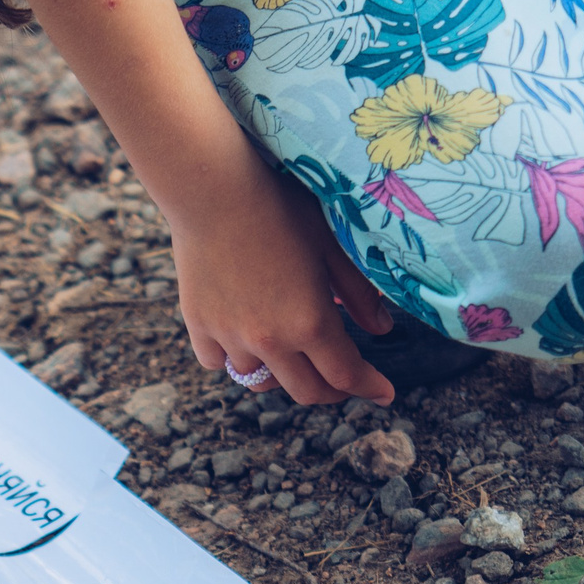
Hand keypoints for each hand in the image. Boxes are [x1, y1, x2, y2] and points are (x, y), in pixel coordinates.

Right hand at [170, 153, 395, 407]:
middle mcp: (270, 340)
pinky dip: (233, 359)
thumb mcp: (331, 245)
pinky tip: (243, 340)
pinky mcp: (199, 325)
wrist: (213, 189)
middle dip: (331, 392)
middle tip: (342, 381)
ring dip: (281, 373)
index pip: (347, 375)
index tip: (384, 394)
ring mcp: (230, 336)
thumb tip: (383, 329)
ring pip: (259, 380)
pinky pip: (218, 362)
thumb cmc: (280, 206)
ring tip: (291, 355)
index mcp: (310, 322)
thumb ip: (359, 293)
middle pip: (306, 391)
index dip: (370, 388)